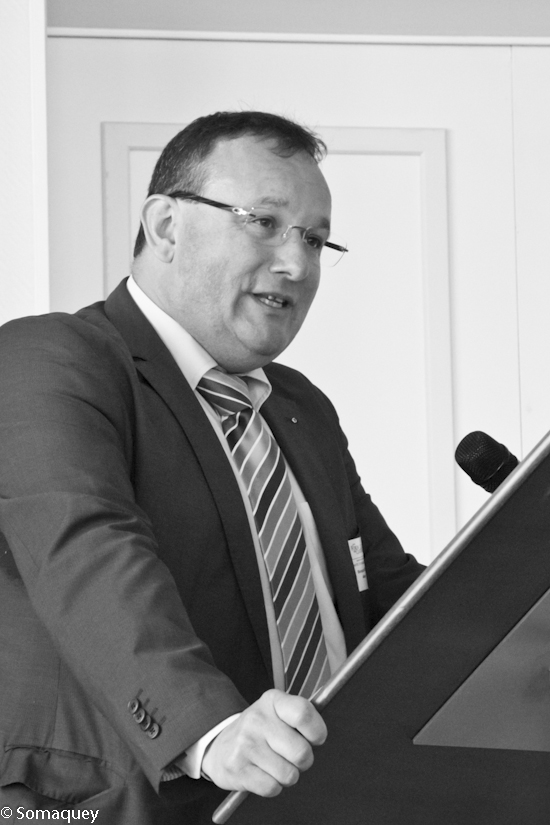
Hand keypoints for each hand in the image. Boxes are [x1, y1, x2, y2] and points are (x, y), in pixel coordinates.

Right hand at [201, 689, 326, 796]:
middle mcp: (257, 719)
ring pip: (289, 774)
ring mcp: (245, 744)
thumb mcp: (278, 712)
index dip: (317, 731)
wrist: (221, 746)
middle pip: (301, 752)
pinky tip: (263, 773)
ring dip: (287, 775)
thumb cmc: (260, 730)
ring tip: (275, 764)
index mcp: (273, 701)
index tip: (315, 738)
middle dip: (303, 761)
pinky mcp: (237, 769)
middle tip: (292, 756)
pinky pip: (272, 788)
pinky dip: (272, 786)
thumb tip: (321, 734)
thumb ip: (301, 717)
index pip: (303, 713)